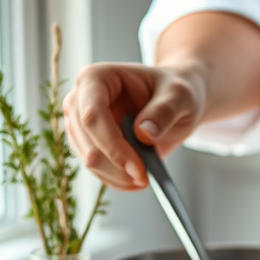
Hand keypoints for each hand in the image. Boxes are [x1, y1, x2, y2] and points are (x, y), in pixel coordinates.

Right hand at [63, 63, 203, 190]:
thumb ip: (164, 111)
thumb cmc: (175, 92)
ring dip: (118, 176)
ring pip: (90, 160)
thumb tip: (144, 134)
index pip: (92, 116)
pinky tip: (138, 180)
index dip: (113, 145)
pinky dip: (118, 180)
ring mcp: (80, 125)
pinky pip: (98, 170)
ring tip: (146, 178)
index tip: (138, 168)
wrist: (174, 102)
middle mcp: (79, 100)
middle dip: (117, 166)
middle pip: (87, 143)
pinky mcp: (88, 146)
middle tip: (146, 179)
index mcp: (96, 78)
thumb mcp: (180, 96)